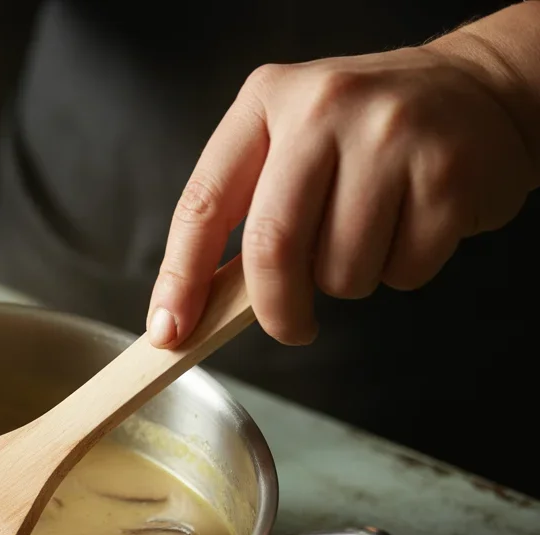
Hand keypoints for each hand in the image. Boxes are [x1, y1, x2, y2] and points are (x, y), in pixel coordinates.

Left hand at [147, 19, 539, 347]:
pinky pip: (402, 272)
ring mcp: (390, 138)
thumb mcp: (291, 139)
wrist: (479, 91)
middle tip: (289, 327)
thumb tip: (195, 306)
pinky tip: (411, 225)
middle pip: (273, 247)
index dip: (180, 278)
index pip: (204, 203)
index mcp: (266, 102)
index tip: (169, 330)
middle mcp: (323, 110)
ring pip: (340, 271)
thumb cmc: (366, 132)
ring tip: (368, 234)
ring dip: (347, 281)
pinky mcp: (446, 175)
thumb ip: (245, 208)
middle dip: (275, 309)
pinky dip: (400, 272)